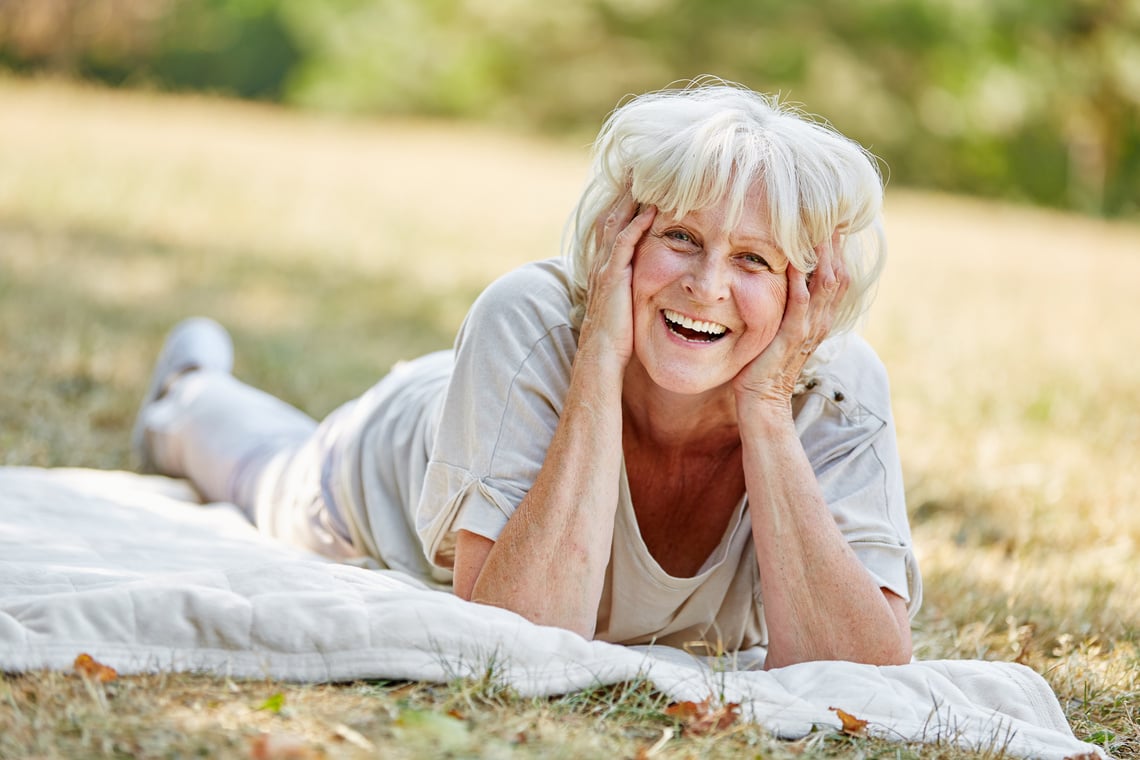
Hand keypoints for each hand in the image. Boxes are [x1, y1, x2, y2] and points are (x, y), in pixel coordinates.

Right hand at [578, 192, 655, 372]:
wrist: (600, 360)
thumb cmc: (615, 340)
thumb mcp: (625, 306)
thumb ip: (631, 289)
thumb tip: (644, 282)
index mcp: (605, 268)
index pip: (613, 225)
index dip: (624, 202)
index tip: (639, 180)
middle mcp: (602, 263)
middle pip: (611, 215)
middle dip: (624, 190)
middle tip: (638, 164)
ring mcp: (606, 270)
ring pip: (615, 223)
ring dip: (629, 198)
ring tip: (643, 174)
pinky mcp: (613, 279)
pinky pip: (624, 244)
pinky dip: (637, 224)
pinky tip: (651, 209)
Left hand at [733, 230, 848, 407]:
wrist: (763, 401)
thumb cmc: (765, 365)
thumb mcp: (782, 330)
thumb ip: (788, 307)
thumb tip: (782, 279)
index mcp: (820, 318)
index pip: (838, 275)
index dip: (837, 248)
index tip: (830, 219)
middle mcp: (820, 321)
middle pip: (839, 273)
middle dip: (835, 243)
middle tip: (830, 211)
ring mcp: (809, 329)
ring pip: (826, 283)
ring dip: (823, 253)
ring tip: (819, 224)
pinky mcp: (791, 337)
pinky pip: (800, 302)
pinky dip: (800, 278)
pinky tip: (793, 257)